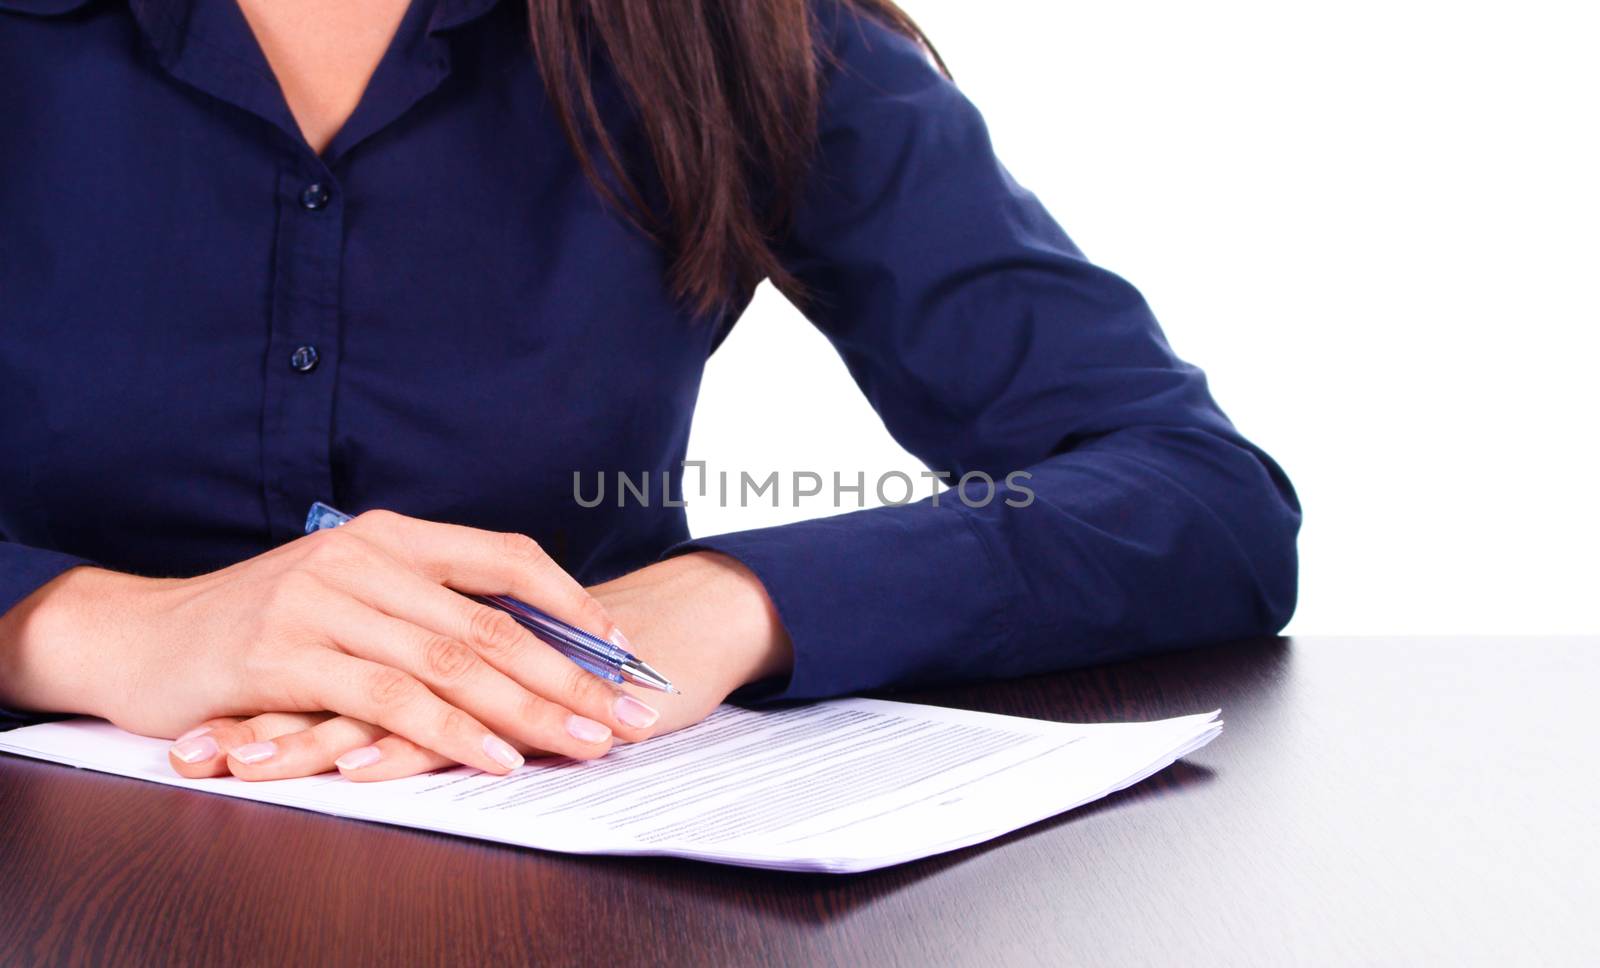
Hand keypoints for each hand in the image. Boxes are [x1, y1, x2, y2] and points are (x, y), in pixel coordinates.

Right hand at [164, 551, 793, 781]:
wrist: (141, 636)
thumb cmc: (259, 621)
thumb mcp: (347, 590)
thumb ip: (423, 604)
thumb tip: (523, 641)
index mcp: (389, 534)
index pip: (505, 558)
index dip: (572, 603)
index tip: (626, 649)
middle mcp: (363, 557)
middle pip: (494, 620)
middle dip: (573, 673)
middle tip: (632, 712)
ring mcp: (324, 602)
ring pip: (454, 661)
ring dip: (530, 708)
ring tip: (588, 742)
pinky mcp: (288, 656)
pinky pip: (392, 699)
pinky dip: (453, 732)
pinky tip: (499, 758)